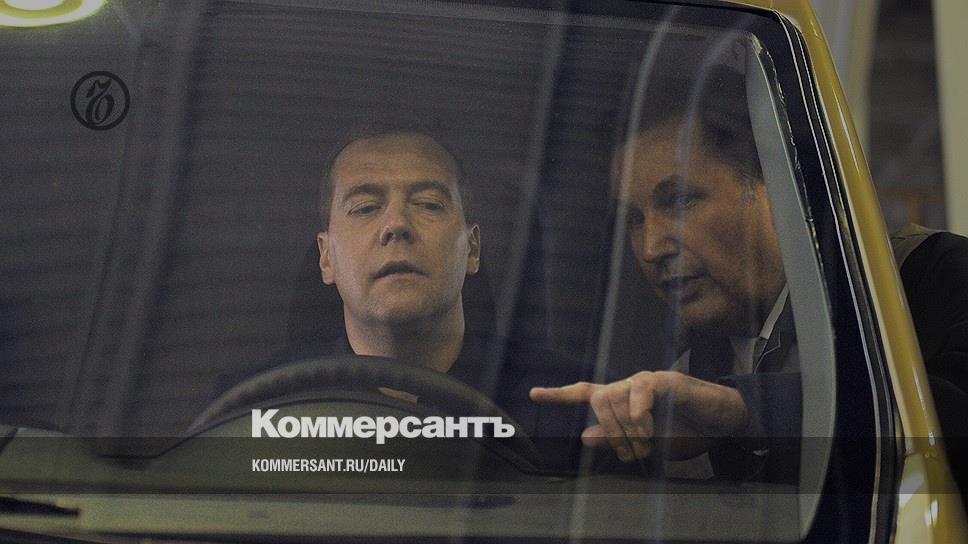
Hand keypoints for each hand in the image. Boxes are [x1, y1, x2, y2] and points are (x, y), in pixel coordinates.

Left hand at [530, 371, 749, 461]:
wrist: (722, 423)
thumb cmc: (685, 432)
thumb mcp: (646, 445)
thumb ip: (615, 440)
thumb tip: (583, 436)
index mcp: (622, 402)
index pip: (585, 394)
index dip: (558, 395)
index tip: (533, 394)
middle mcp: (629, 387)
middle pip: (598, 400)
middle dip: (609, 432)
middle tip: (630, 454)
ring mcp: (646, 381)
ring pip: (615, 396)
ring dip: (627, 428)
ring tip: (646, 445)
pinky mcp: (666, 380)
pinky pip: (640, 389)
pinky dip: (639, 411)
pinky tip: (647, 427)